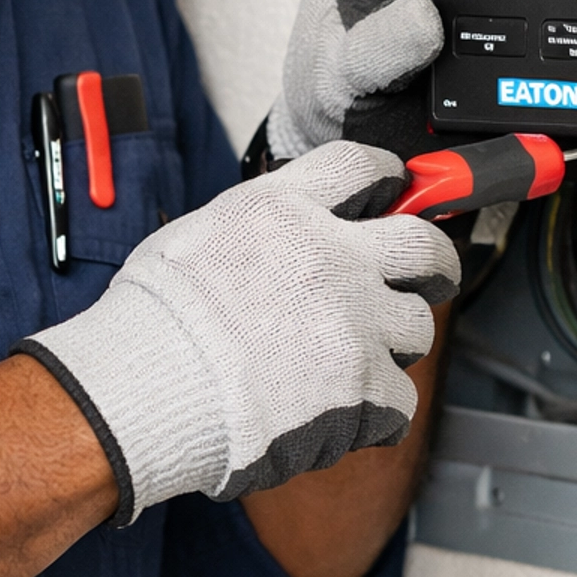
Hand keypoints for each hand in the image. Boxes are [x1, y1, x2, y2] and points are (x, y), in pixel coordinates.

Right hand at [17, 142, 459, 523]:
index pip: (360, 165)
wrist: (143, 390)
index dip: (387, 175)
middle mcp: (329, 256)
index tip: (396, 186)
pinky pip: (399, 398)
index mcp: (283, 211)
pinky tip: (339, 411)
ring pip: (416, 326)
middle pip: (422, 245)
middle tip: (428, 275)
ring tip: (349, 362)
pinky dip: (376, 410)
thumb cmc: (151, 325)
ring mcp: (352, 321)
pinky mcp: (362, 385)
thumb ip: (256, 227)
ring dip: (391, 344)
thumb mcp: (193, 236)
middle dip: (433, 261)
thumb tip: (279, 234)